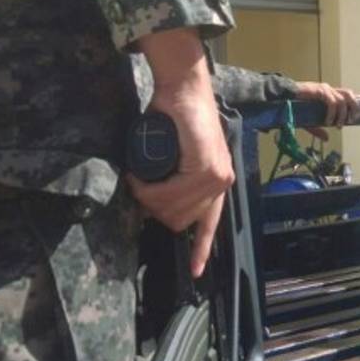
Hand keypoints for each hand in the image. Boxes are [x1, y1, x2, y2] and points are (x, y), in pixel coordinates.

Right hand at [127, 29, 234, 277]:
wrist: (182, 88)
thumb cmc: (175, 118)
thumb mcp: (175, 156)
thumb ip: (174, 180)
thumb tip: (155, 203)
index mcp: (216, 182)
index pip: (210, 225)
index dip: (200, 250)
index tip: (195, 272)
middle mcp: (221, 182)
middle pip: (179, 222)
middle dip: (153, 209)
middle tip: (140, 186)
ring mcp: (216, 176)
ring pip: (172, 210)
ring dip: (147, 198)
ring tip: (138, 176)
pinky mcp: (206, 167)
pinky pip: (170, 194)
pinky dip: (149, 189)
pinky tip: (139, 177)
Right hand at [295, 82, 359, 137]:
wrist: (284, 98)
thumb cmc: (295, 107)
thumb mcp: (310, 122)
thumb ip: (319, 129)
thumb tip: (327, 139)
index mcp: (328, 93)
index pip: (346, 93)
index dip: (356, 97)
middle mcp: (328, 89)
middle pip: (349, 95)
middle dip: (353, 108)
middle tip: (349, 121)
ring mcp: (324, 89)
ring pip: (342, 100)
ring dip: (342, 114)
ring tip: (338, 124)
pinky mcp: (319, 91)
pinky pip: (332, 103)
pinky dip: (332, 114)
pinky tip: (327, 121)